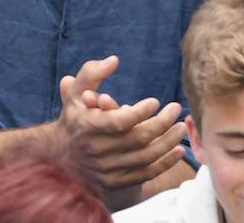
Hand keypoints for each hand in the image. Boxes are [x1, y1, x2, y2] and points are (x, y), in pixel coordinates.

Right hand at [55, 57, 185, 192]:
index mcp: (86, 127)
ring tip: (181, 127)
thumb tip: (114, 60)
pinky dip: (166, 163)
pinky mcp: (116, 182)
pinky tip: (178, 150)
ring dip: (168, 142)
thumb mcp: (76, 94)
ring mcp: (107, 169)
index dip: (140, 112)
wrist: (62, 158)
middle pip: (137, 138)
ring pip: (145, 157)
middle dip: (161, 123)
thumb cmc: (75, 119)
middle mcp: (96, 150)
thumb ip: (91, 73)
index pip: (119, 122)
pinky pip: (147, 174)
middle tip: (176, 108)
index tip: (155, 101)